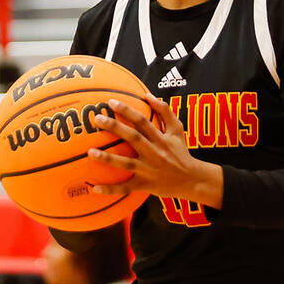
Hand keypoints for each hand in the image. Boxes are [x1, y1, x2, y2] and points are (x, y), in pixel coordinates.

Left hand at [88, 96, 221, 206]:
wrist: (193, 180)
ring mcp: (149, 170)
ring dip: (108, 158)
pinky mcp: (145, 185)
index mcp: (160, 138)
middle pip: (133, 137)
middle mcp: (154, 152)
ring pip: (127, 163)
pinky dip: (111, 189)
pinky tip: (95, 188)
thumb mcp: (178, 130)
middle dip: (115, 127)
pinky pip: (127, 188)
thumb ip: (165, 111)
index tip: (111, 102)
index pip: (142, 121)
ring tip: (90, 152)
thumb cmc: (182, 152)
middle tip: (97, 118)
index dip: (127, 110)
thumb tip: (148, 95)